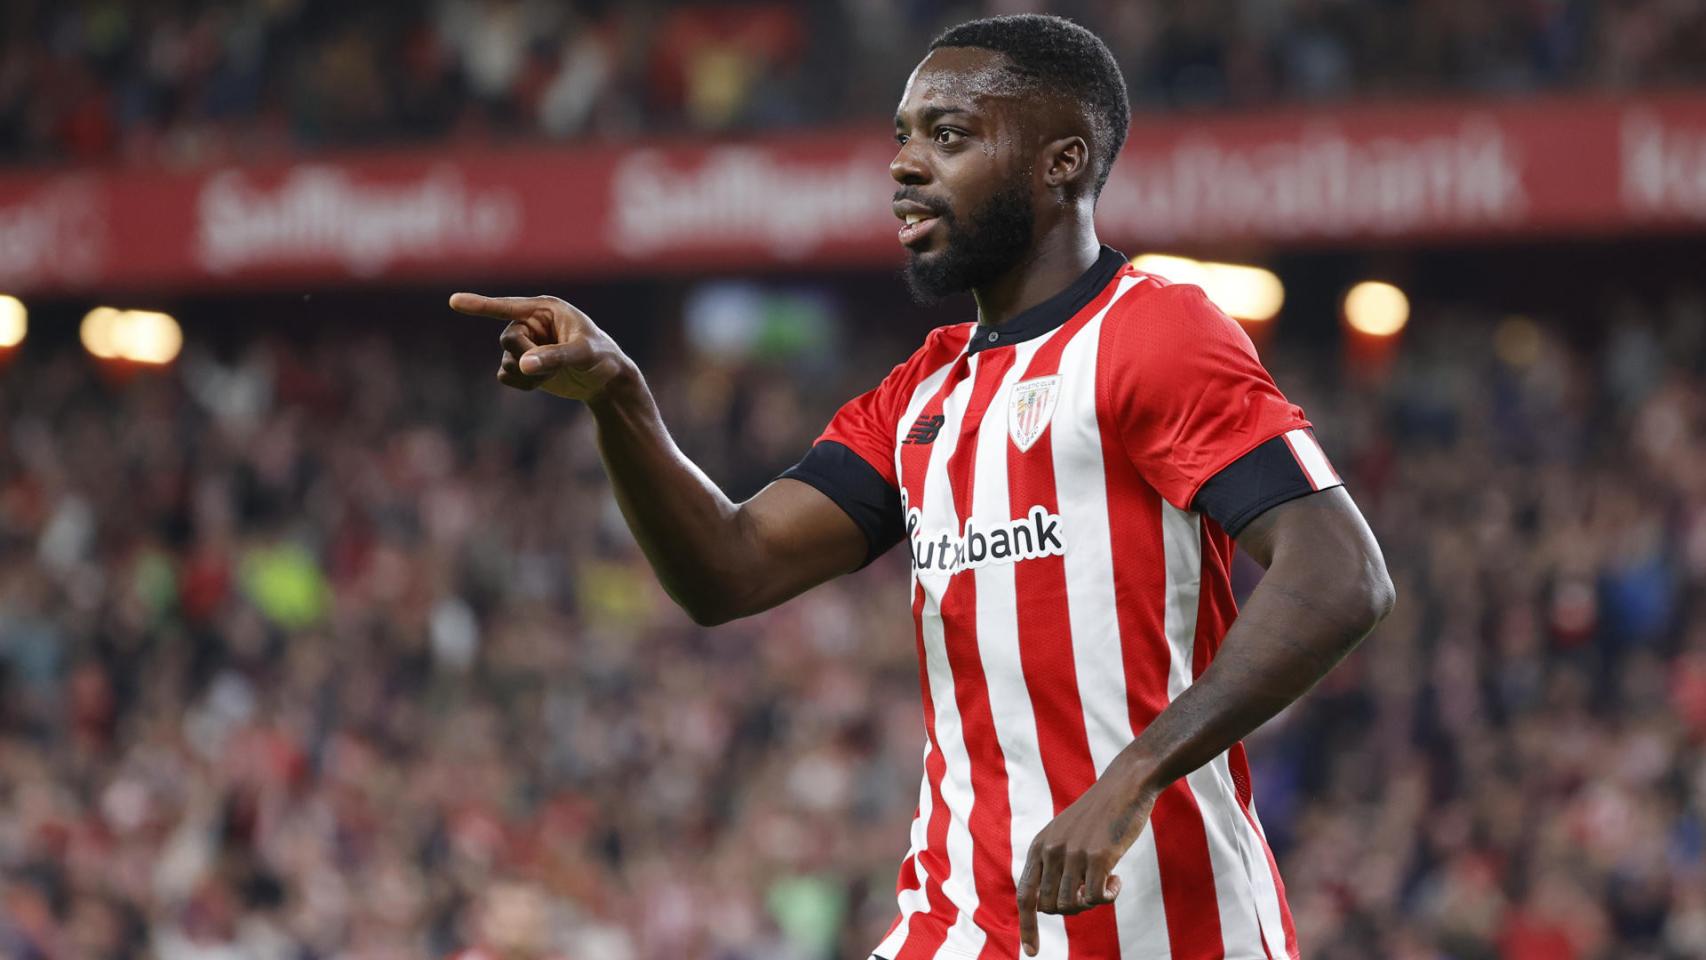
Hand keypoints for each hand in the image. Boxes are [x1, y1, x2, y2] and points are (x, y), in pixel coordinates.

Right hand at [450, 293, 633, 402]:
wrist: (607, 382)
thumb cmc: (602, 358)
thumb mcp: (583, 355)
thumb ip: (554, 357)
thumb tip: (522, 365)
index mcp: (545, 309)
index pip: (507, 306)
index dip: (480, 305)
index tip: (453, 301)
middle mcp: (531, 323)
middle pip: (507, 339)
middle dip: (526, 356)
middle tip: (551, 365)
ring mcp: (526, 343)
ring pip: (505, 359)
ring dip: (526, 374)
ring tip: (552, 375)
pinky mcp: (523, 363)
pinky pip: (504, 374)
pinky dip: (520, 383)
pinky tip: (540, 384)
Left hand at [1016, 773, 1157, 956]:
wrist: (1125, 784)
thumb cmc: (1100, 813)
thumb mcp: (1067, 834)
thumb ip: (1057, 863)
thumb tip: (1057, 904)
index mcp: (1039, 846)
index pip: (1025, 895)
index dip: (1026, 926)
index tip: (1032, 952)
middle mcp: (1050, 850)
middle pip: (1051, 907)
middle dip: (1073, 908)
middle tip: (1093, 891)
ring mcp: (1072, 854)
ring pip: (1072, 905)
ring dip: (1091, 903)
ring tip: (1106, 882)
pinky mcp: (1098, 856)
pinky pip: (1096, 898)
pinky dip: (1108, 897)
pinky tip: (1117, 879)